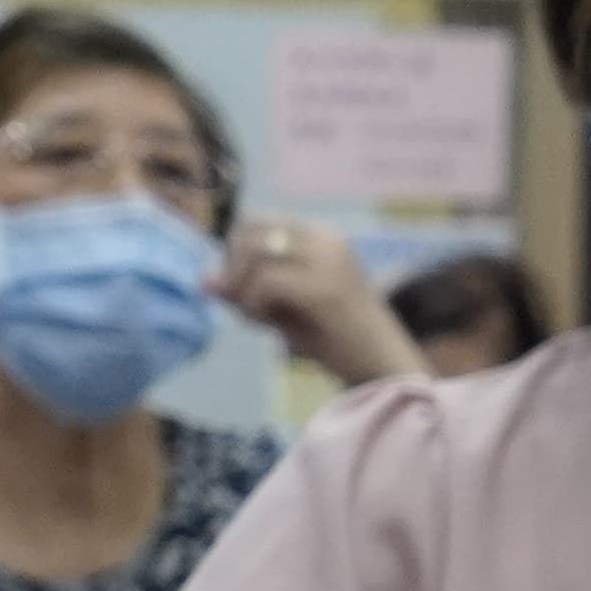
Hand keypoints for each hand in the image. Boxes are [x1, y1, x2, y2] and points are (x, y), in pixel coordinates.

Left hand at [221, 222, 418, 388]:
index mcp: (322, 236)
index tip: (241, 291)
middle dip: (233, 268)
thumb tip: (205, 281)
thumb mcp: (284, 311)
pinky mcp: (323, 288)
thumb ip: (248, 291)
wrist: (385, 368)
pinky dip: (254, 305)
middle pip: (249, 231)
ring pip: (253, 253)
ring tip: (257, 318)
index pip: (257, 223)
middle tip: (244, 306)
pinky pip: (264, 283)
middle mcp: (326, 239)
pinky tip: (269, 326)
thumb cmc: (339, 342)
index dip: (235, 255)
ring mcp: (327, 260)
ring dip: (242, 289)